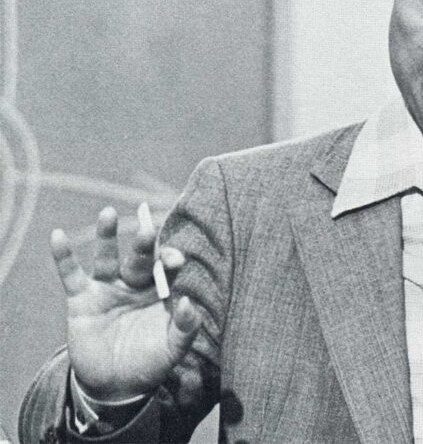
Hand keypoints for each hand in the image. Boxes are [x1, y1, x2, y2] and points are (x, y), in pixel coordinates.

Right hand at [50, 206, 200, 400]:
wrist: (116, 385)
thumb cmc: (150, 363)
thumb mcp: (173, 349)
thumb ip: (184, 327)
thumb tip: (188, 302)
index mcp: (160, 291)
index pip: (167, 268)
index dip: (170, 260)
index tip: (175, 259)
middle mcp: (135, 284)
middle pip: (139, 259)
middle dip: (143, 245)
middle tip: (146, 232)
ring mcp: (108, 289)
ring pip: (107, 257)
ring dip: (107, 235)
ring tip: (108, 213)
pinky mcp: (81, 299)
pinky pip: (71, 274)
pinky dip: (63, 256)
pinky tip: (57, 236)